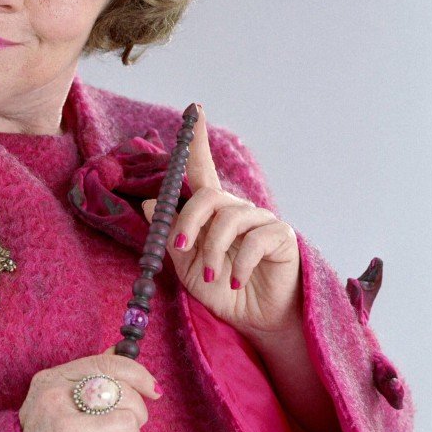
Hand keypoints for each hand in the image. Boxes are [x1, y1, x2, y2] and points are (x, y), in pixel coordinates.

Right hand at [18, 347, 160, 431]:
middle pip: (125, 393)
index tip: (153, 390)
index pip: (108, 363)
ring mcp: (66, 427)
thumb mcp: (55, 404)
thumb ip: (85, 379)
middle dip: (136, 416)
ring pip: (128, 423)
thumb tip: (118, 350)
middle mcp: (57, 399)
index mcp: (52, 381)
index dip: (138, 374)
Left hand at [142, 105, 301, 338]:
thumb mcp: (186, 267)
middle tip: (182, 248)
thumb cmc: (222, 291)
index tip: (195, 111)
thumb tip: (150, 204)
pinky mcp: (280, 237)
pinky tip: (236, 281)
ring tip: (211, 277)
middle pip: (208, 195)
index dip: (198, 141)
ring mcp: (260, 220)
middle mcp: (235, 210)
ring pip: (229, 217)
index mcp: (211, 213)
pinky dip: (239, 264)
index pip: (201, 170)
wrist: (256, 321)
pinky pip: (255, 239)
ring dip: (212, 250)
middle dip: (189, 221)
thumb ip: (171, 237)